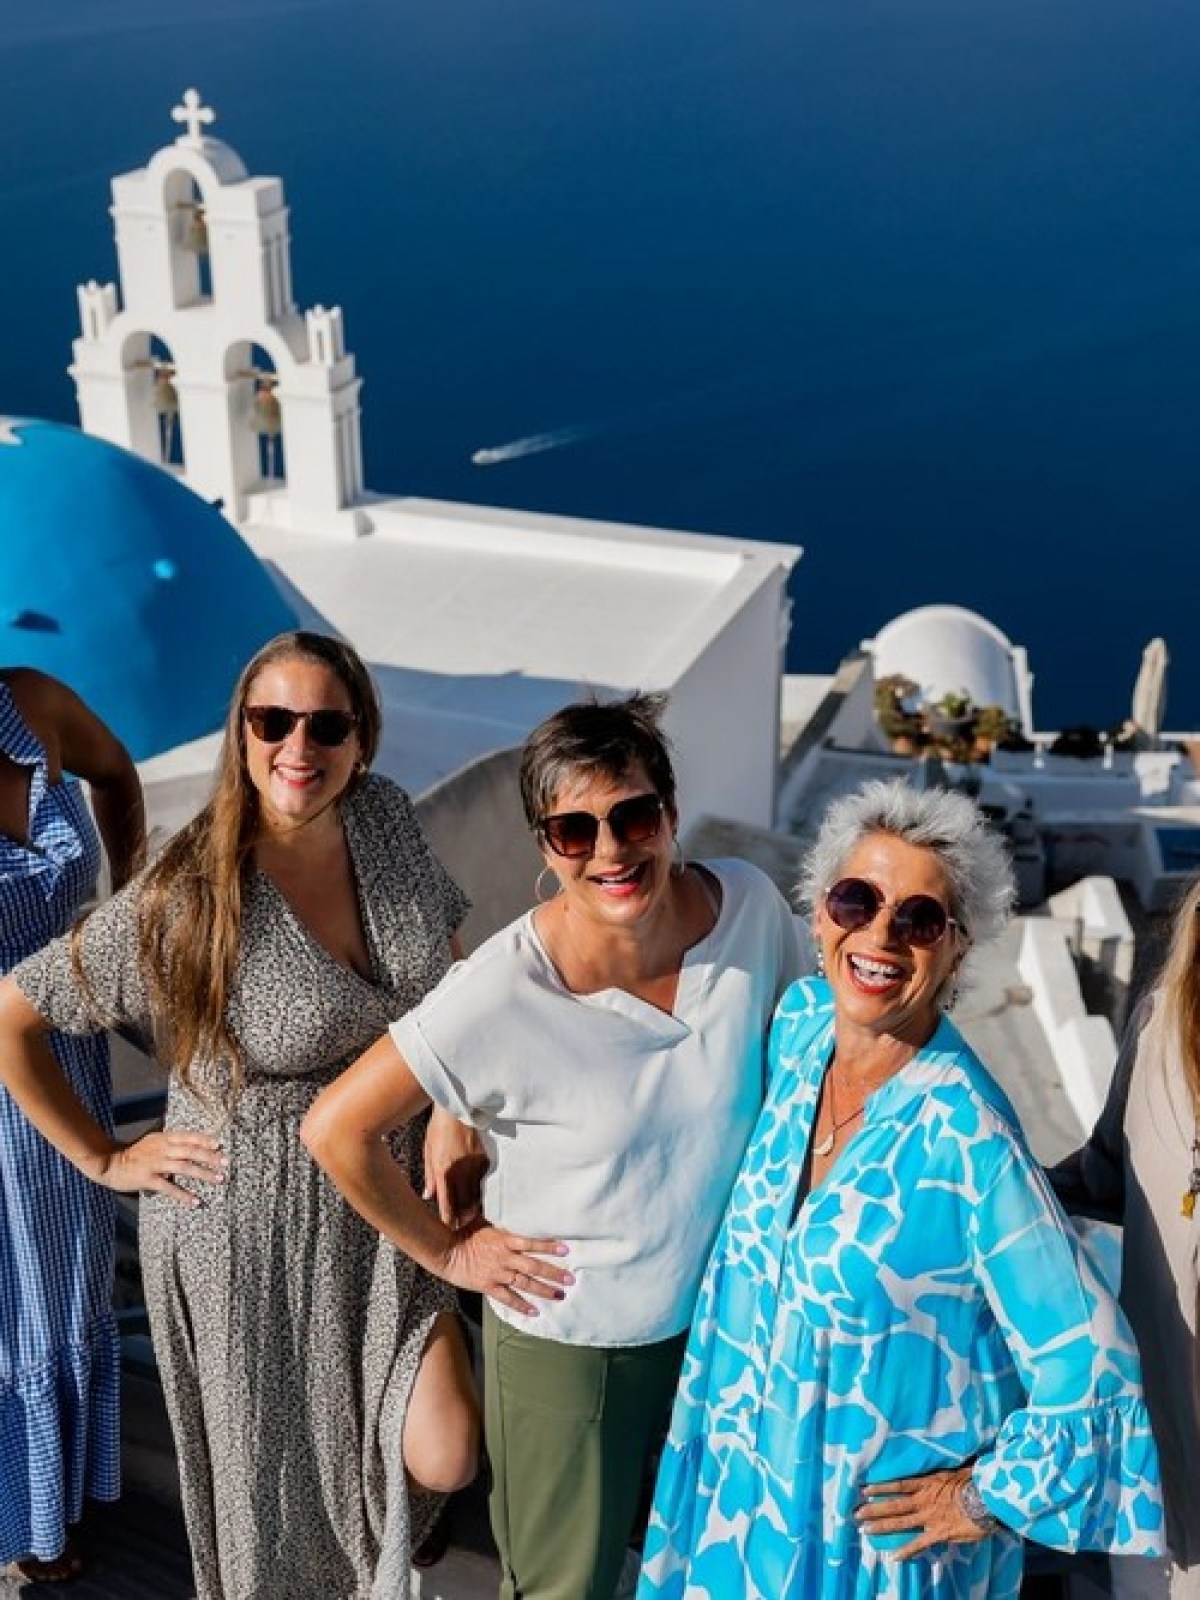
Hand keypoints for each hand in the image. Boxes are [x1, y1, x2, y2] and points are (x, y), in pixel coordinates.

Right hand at [97, 1131, 226, 1206]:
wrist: (109, 1162)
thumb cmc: (134, 1154)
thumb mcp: (152, 1142)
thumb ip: (170, 1144)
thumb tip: (192, 1148)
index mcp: (163, 1138)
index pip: (188, 1136)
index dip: (204, 1139)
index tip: (219, 1144)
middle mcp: (161, 1149)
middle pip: (190, 1151)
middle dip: (210, 1156)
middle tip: (226, 1163)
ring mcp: (155, 1164)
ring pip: (184, 1167)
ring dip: (203, 1173)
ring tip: (218, 1179)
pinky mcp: (148, 1179)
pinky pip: (169, 1188)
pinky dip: (183, 1195)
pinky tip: (195, 1201)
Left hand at [422, 1109, 487, 1227]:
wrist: (458, 1108)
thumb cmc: (439, 1128)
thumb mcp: (428, 1150)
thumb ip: (429, 1175)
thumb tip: (428, 1196)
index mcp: (443, 1169)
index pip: (447, 1201)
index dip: (449, 1216)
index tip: (450, 1226)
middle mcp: (460, 1170)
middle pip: (464, 1202)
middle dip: (463, 1216)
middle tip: (462, 1226)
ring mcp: (475, 1164)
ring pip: (476, 1194)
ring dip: (474, 1207)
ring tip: (471, 1217)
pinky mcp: (485, 1158)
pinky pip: (483, 1180)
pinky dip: (481, 1190)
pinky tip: (479, 1196)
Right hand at [442, 1219, 572, 1317]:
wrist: (445, 1252)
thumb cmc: (463, 1233)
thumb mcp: (483, 1220)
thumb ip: (499, 1219)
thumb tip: (507, 1202)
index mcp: (504, 1239)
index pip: (531, 1243)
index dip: (549, 1246)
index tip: (566, 1250)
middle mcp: (504, 1258)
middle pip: (533, 1266)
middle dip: (553, 1273)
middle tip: (570, 1279)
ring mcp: (497, 1273)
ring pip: (525, 1283)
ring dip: (544, 1290)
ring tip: (560, 1295)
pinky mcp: (488, 1286)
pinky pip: (508, 1298)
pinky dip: (521, 1305)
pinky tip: (535, 1311)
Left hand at [856, 1467, 990, 1558]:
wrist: (986, 1499)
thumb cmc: (975, 1482)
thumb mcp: (957, 1470)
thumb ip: (945, 1474)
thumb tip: (943, 1470)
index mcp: (927, 1484)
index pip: (899, 1484)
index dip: (882, 1487)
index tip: (865, 1489)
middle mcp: (923, 1500)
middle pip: (894, 1504)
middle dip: (874, 1508)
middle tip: (856, 1513)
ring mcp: (928, 1517)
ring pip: (900, 1522)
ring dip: (882, 1526)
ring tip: (865, 1529)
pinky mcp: (937, 1533)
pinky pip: (919, 1543)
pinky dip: (906, 1551)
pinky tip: (893, 1557)